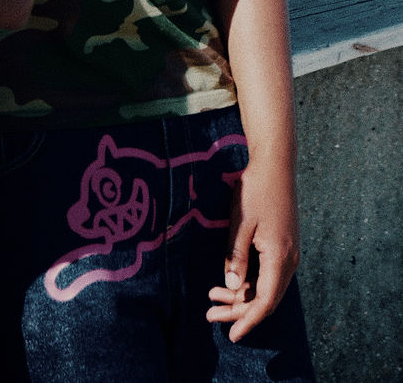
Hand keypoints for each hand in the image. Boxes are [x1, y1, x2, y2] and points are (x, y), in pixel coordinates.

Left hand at [206, 154, 300, 341]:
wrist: (276, 165)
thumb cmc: (256, 190)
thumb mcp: (241, 222)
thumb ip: (236, 256)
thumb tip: (231, 288)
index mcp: (280, 257)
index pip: (265, 301)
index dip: (248, 320)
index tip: (232, 334)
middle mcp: (289, 260)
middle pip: (265, 298)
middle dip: (239, 310)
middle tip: (210, 315)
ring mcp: (289, 254)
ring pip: (267, 287)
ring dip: (242, 296)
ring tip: (213, 299)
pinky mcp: (284, 246)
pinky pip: (268, 274)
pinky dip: (250, 282)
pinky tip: (229, 281)